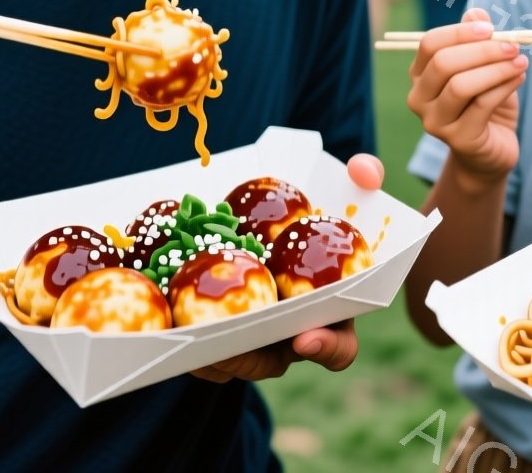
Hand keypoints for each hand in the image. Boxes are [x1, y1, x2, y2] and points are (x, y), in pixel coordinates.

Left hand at [190, 157, 381, 382]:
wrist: (271, 220)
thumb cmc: (319, 210)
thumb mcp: (350, 190)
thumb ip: (366, 175)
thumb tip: (365, 171)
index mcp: (332, 314)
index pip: (340, 347)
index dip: (328, 347)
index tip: (306, 337)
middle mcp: (291, 335)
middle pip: (274, 361)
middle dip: (251, 358)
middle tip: (230, 342)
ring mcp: (254, 338)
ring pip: (233, 361)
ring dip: (212, 357)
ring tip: (192, 340)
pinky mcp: (219, 332)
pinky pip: (202, 348)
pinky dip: (185, 341)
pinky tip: (165, 324)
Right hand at [405, 8, 525, 178]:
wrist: (492, 149)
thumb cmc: (486, 102)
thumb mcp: (482, 67)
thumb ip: (477, 40)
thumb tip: (476, 13)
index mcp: (420, 74)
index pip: (430, 44)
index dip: (460, 32)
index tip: (491, 29)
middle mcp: (419, 98)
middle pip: (444, 64)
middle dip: (482, 51)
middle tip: (514, 45)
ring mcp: (435, 122)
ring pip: (461, 86)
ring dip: (496, 69)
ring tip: (521, 61)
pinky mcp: (458, 140)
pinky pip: (481, 106)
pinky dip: (504, 86)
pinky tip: (520, 77)